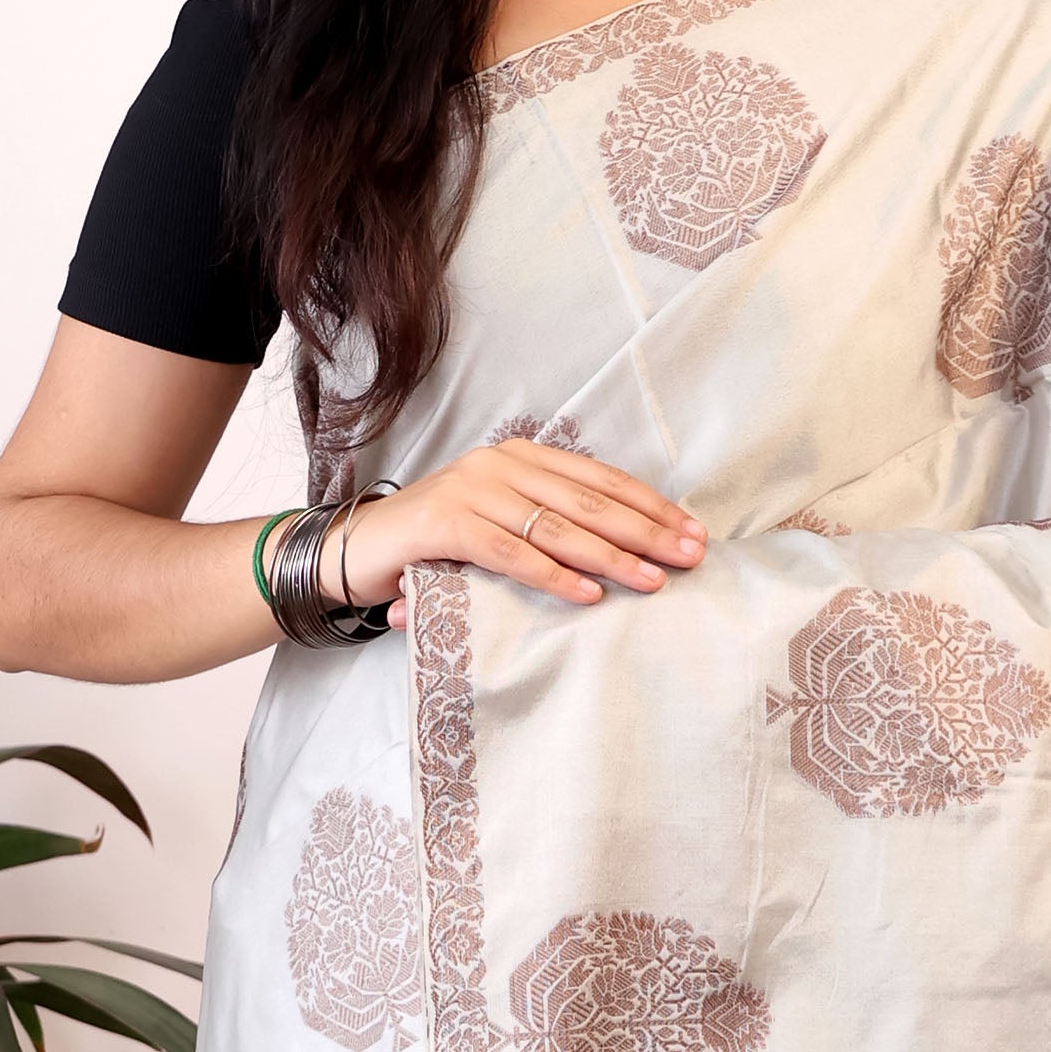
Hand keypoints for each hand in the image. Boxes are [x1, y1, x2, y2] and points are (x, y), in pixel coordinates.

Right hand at [334, 441, 707, 624]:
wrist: (357, 549)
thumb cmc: (437, 543)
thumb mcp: (498, 523)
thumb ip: (546, 524)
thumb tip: (626, 551)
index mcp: (520, 456)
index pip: (600, 479)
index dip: (650, 506)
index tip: (693, 533)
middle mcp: (499, 463)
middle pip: (589, 500)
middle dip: (646, 530)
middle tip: (690, 557)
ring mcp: (471, 489)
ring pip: (556, 526)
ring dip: (611, 556)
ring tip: (652, 580)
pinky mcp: (445, 523)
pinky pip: (511, 553)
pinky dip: (553, 575)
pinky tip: (589, 595)